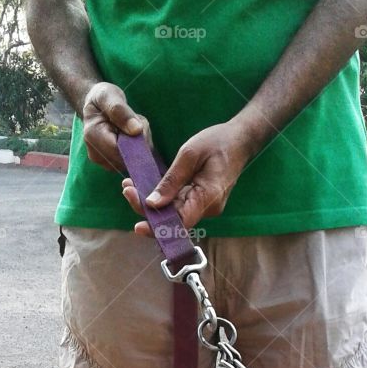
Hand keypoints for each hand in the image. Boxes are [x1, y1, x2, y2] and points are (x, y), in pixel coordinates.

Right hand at [81, 81, 149, 170]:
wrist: (96, 106)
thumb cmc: (102, 97)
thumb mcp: (109, 95)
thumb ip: (121, 110)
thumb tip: (136, 130)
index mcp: (92, 135)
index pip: (119, 149)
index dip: (136, 141)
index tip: (141, 124)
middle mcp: (96, 154)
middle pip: (128, 158)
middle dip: (139, 141)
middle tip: (138, 121)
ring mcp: (104, 163)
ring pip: (133, 161)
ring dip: (140, 145)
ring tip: (132, 127)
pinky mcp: (113, 166)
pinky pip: (133, 162)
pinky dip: (138, 149)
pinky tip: (132, 137)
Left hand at [121, 120, 254, 234]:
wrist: (240, 140)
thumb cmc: (218, 142)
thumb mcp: (190, 153)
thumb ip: (172, 180)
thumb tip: (152, 203)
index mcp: (208, 197)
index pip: (180, 222)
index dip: (158, 227)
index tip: (138, 226)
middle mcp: (208, 208)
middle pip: (173, 219)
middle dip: (147, 210)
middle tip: (126, 190)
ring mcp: (204, 206)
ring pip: (174, 213)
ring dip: (151, 204)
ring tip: (129, 186)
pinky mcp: (200, 200)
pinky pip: (178, 205)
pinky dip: (162, 199)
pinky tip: (143, 187)